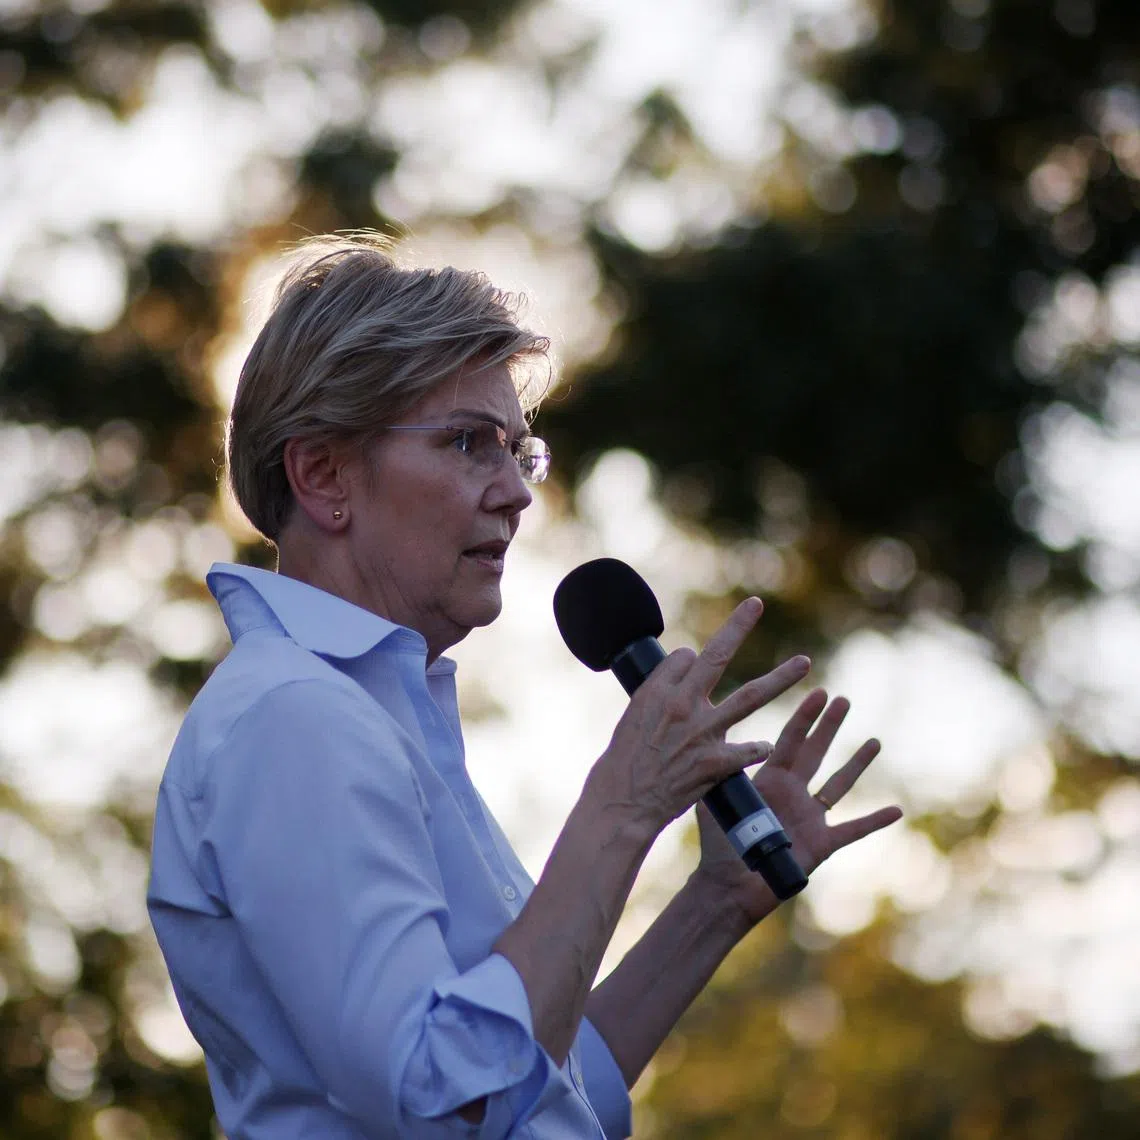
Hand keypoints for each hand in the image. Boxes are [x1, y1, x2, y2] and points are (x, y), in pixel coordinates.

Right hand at [587, 598, 811, 843]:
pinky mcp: (715, 763)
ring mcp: (702, 732)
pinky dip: (758, 747)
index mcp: (659, 690)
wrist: (623, 800)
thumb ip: (663, 689)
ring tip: (804, 662)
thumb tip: (686, 662)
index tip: (692, 669)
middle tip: (756, 604)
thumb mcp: (634, 713)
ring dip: (781, 678)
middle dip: (738, 627)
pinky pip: (749, 750)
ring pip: (751, 696)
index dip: (692, 662)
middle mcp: (683, 704)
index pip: (687, 657)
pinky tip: (765, 746)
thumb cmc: (625, 758)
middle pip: (717, 656)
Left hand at [694, 688, 902, 924]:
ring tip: (874, 741)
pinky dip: (874, 822)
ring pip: (838, 785)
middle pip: (816, 753)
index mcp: (768, 780)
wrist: (729, 887)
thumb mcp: (715, 802)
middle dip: (829, 727)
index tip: (817, 693)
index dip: (804, 718)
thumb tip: (709, 737)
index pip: (789, 741)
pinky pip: (852, 830)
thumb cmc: (718, 846)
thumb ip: (718, 772)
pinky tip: (896, 810)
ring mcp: (809, 817)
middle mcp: (792, 793)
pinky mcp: (821, 844)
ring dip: (856, 764)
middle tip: (843, 700)